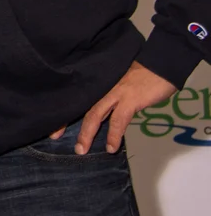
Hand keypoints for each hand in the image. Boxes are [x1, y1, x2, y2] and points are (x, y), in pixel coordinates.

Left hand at [51, 60, 176, 154]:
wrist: (161, 65)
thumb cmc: (143, 75)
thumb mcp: (122, 86)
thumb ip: (111, 99)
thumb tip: (106, 116)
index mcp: (100, 86)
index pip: (78, 99)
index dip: (64, 113)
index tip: (53, 127)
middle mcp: (102, 88)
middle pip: (80, 107)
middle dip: (66, 123)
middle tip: (55, 138)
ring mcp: (115, 93)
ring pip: (95, 115)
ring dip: (87, 134)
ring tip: (82, 149)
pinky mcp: (130, 100)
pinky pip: (118, 120)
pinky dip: (114, 135)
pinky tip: (111, 147)